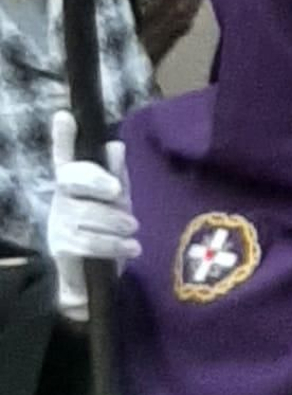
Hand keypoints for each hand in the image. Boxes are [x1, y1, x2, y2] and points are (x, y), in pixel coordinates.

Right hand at [47, 111, 139, 324]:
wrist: (91, 279)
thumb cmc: (106, 229)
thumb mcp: (117, 201)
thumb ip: (117, 176)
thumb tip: (116, 146)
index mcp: (74, 182)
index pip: (65, 157)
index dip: (64, 138)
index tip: (65, 115)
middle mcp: (60, 199)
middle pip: (73, 180)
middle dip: (98, 182)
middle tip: (120, 195)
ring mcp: (57, 224)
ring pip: (86, 214)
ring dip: (115, 222)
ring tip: (132, 228)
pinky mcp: (61, 248)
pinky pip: (89, 242)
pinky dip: (115, 244)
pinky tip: (132, 247)